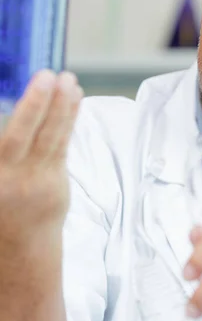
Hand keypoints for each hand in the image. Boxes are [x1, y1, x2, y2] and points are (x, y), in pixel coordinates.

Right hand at [0, 70, 82, 247]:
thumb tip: (11, 111)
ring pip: (48, 140)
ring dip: (60, 107)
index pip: (3, 141)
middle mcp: (5, 178)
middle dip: (34, 105)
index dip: (21, 115)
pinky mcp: (55, 181)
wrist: (21, 245)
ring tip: (67, 80)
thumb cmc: (1, 202)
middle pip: (19, 137)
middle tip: (46, 74)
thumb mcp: (0, 176)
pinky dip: (68, 119)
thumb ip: (4, 150)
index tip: (25, 85)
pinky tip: (74, 98)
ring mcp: (32, 181)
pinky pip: (62, 145)